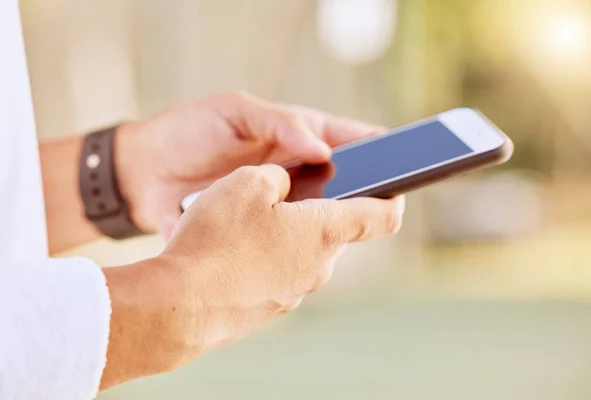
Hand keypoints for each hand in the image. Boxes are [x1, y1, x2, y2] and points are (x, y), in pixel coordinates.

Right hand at [101, 165, 404, 388]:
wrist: (178, 306)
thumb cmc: (217, 240)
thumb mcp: (247, 182)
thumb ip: (276, 177)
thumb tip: (282, 188)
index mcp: (324, 231)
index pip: (382, 215)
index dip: (392, 194)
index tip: (392, 183)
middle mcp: (318, 266)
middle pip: (333, 229)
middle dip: (315, 207)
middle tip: (284, 189)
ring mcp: (293, 291)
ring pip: (300, 250)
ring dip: (284, 230)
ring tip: (245, 219)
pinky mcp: (268, 307)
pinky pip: (276, 271)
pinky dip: (264, 254)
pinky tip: (232, 249)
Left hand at [114, 91, 384, 237]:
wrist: (140, 175)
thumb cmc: (188, 132)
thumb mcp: (235, 111)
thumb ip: (279, 123)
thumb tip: (323, 149)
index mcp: (295, 136)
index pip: (349, 141)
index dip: (380, 150)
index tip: (405, 160)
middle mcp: (294, 174)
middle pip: (344, 185)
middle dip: (365, 193)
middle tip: (383, 199)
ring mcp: (278, 206)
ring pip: (320, 220)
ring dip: (330, 224)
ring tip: (341, 227)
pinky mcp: (256, 234)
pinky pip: (288, 244)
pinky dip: (296, 248)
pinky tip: (301, 251)